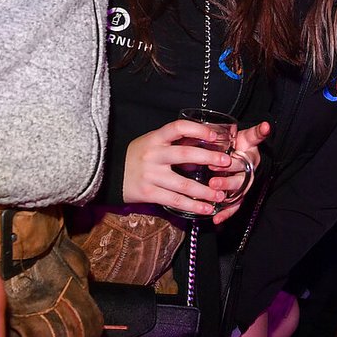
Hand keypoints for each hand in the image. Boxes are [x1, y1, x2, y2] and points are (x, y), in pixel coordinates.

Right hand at [122, 119, 243, 215]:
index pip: (178, 127)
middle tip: (228, 162)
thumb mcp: (152, 143)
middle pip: (186, 154)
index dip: (198, 129)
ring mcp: (151, 175)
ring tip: (221, 194)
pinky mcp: (149, 193)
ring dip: (206, 190)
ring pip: (184, 183)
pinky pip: (175, 200)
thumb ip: (175, 144)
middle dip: (210, 158)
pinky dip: (193, 205)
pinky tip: (206, 209)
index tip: (215, 135)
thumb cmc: (137, 156)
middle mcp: (153, 155)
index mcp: (155, 138)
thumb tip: (205, 148)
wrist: (109, 174)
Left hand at [209, 121, 270, 223]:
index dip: (235, 163)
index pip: (244, 163)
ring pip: (236, 195)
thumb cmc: (243, 144)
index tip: (223, 162)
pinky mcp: (239, 197)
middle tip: (213, 182)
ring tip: (214, 204)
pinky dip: (226, 214)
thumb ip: (256, 132)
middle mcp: (249, 174)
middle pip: (240, 180)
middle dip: (227, 182)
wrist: (244, 153)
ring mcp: (243, 187)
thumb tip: (267, 125)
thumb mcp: (248, 136)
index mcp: (251, 158)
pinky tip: (216, 220)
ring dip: (225, 200)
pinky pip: (234, 207)